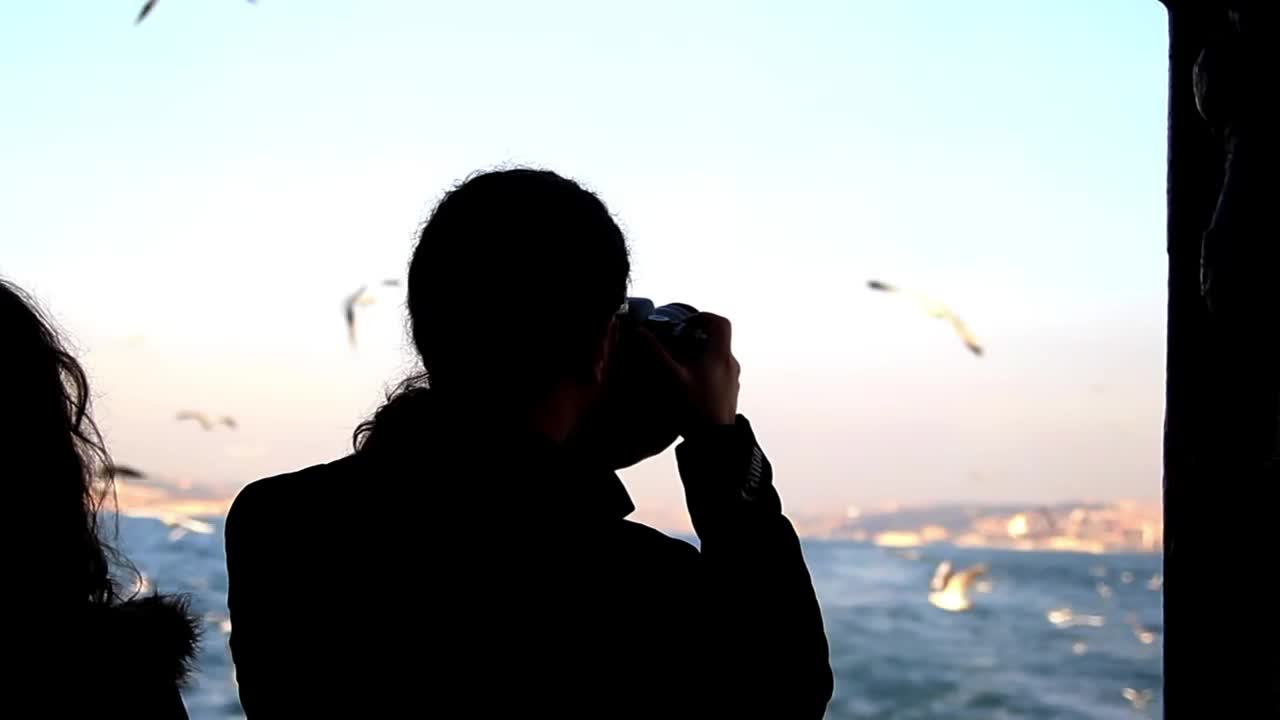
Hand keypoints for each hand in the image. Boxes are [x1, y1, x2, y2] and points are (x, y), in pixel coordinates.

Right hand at [638, 312, 740, 432]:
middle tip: (676, 344)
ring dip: (699, 358)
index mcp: (719, 355)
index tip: (685, 323)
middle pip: (717, 341)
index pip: (719, 323)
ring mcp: (731, 382)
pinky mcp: (728, 397)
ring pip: (717, 360)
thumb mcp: (670, 377)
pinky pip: (717, 377)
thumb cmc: (695, 408)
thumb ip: (654, 352)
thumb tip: (641, 332)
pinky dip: (703, 375)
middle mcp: (730, 366)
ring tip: (678, 367)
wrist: (714, 442)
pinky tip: (686, 388)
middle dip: (696, 339)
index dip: (702, 317)